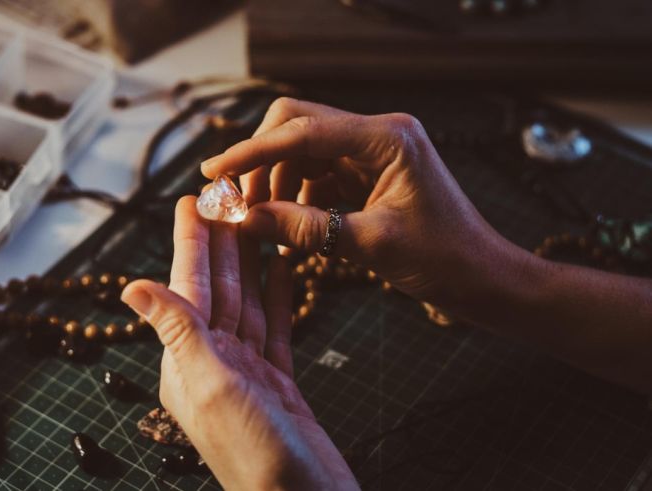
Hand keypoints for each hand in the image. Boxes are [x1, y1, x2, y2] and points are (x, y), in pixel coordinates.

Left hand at [121, 197, 358, 490]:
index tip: (192, 200)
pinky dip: (279, 297)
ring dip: (250, 262)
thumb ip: (176, 331)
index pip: (188, 288)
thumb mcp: (210, 386)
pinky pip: (276, 328)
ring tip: (255, 221)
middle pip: (217, 289)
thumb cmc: (255, 455)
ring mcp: (248, 374)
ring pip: (247, 303)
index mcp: (188, 362)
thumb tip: (129, 287)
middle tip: (226, 197)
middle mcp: (213, 364)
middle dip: (220, 242)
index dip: (190, 242)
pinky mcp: (278, 383)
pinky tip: (282, 269)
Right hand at [202, 97, 516, 317]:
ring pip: (303, 151)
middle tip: (238, 204)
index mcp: (387, 138)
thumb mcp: (370, 245)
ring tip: (264, 225)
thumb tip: (246, 221)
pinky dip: (297, 197)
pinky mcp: (370, 172)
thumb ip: (305, 229)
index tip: (214, 171)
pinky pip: (318, 173)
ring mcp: (374, 151)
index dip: (252, 151)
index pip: (301, 130)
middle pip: (297, 126)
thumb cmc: (444, 260)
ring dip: (277, 183)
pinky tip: (290, 228)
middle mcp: (379, 133)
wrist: (484, 277)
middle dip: (262, 162)